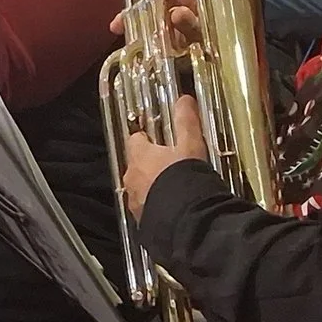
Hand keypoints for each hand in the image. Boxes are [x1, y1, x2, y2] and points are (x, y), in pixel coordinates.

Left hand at [122, 95, 206, 217]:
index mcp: (139, 156)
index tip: (156, 138)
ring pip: (140, 189)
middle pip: (136, 166)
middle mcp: (131, 179)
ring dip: (152, 187)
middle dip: (150, 165)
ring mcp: (135, 202)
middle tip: (170, 164)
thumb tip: (184, 99)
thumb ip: (186, 121)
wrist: (185, 219)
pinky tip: (173, 208)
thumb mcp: (190, 146)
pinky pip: (148, 209)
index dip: (145, 138)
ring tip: (173, 189)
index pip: (135, 140)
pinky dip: (156, 206)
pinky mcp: (142, 221)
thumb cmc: (184, 177)